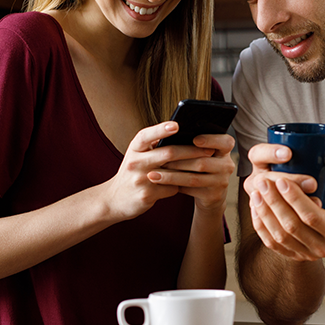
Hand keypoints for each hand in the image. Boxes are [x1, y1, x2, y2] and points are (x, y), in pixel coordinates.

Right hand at [103, 122, 233, 220]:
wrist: (114, 199)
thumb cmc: (134, 172)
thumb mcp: (138, 155)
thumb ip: (156, 146)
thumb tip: (186, 135)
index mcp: (134, 148)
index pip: (146, 135)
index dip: (161, 129)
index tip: (177, 125)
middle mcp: (135, 162)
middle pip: (168, 153)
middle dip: (192, 151)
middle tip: (210, 149)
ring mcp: (140, 180)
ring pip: (173, 173)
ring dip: (192, 169)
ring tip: (208, 164)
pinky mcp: (146, 196)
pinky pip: (171, 189)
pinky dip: (181, 186)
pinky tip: (189, 184)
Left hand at [151, 126, 235, 216]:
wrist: (209, 194)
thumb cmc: (200, 166)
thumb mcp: (202, 154)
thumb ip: (192, 145)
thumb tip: (169, 135)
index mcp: (225, 150)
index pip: (226, 142)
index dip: (211, 140)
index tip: (194, 139)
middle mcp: (227, 165)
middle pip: (203, 161)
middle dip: (178, 160)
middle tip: (159, 157)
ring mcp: (222, 182)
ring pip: (194, 177)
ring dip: (171, 175)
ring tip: (153, 173)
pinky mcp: (213, 196)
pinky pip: (190, 190)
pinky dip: (173, 185)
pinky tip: (160, 182)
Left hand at [244, 143, 324, 260]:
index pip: (312, 216)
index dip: (294, 198)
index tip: (281, 179)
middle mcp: (323, 248)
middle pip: (292, 227)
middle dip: (274, 203)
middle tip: (262, 181)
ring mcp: (306, 254)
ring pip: (279, 236)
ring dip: (264, 213)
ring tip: (256, 191)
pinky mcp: (292, 255)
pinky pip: (271, 243)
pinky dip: (261, 225)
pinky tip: (255, 207)